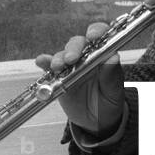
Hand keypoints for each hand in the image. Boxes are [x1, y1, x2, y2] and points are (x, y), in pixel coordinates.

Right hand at [35, 22, 124, 138]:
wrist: (95, 122)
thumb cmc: (108, 104)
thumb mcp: (114, 93)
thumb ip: (112, 76)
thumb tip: (113, 57)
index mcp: (103, 56)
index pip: (101, 36)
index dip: (97, 31)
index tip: (93, 36)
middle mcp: (86, 57)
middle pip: (79, 43)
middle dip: (73, 48)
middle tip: (71, 59)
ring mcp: (71, 66)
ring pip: (63, 54)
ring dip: (59, 57)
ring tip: (57, 66)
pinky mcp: (58, 76)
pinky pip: (49, 67)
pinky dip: (45, 62)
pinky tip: (41, 61)